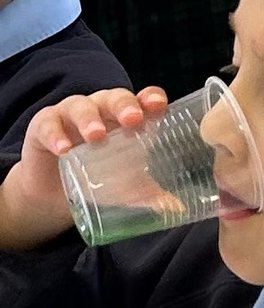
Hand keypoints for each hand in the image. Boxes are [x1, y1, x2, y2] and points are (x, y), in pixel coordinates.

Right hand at [0, 86, 167, 248]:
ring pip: (82, 106)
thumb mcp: (127, 185)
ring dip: (90, 119)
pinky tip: (63, 149)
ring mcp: (72, 114)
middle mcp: (102, 109)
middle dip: (125, 106)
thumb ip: (150, 195)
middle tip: (132, 120)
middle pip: (115, 98)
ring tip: (97, 136)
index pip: (143, 99)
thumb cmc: (101, 175)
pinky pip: (48, 124)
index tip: (158, 107)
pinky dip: (56, 134)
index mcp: (128, 117)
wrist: (56, 192)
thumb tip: (176, 209)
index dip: (152, 99)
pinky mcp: (44, 126)